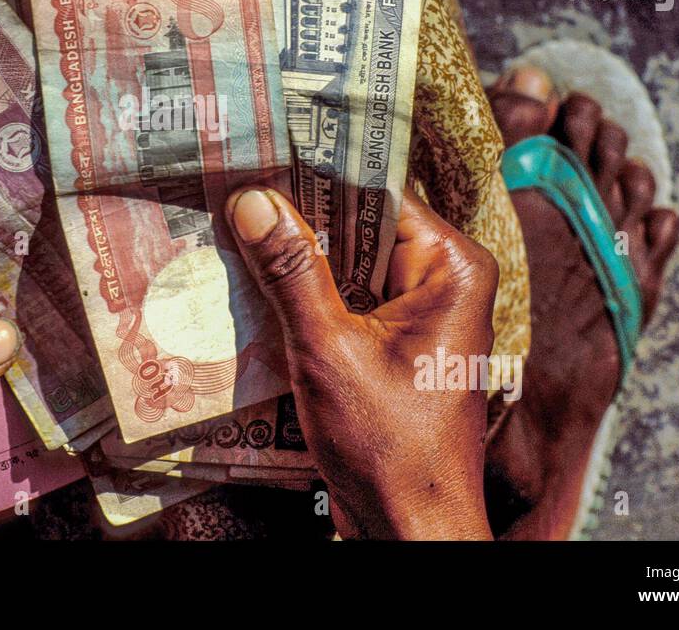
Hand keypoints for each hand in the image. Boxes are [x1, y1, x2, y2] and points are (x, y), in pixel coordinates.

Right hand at [225, 187, 497, 538]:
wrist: (410, 530)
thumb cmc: (388, 447)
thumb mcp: (328, 349)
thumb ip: (292, 271)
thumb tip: (255, 200)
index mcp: (450, 266)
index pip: (377, 191)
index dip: (316, 170)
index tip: (260, 147)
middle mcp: (443, 279)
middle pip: (361, 224)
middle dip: (298, 213)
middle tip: (230, 184)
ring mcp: (420, 313)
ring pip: (348, 262)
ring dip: (295, 255)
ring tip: (228, 224)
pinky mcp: (395, 343)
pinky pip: (346, 299)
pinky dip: (304, 293)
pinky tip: (250, 280)